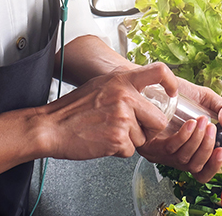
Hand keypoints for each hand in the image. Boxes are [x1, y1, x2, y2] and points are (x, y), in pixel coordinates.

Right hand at [36, 62, 178, 159]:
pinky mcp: (118, 139)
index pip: (159, 71)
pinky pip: (131, 151)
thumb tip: (144, 90)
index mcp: (122, 80)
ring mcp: (123, 118)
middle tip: (132, 130)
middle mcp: (126, 96)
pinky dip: (119, 150)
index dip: (171, 83)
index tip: (171, 94)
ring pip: (144, 139)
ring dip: (130, 141)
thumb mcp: (101, 85)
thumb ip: (124, 86)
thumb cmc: (73, 109)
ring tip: (108, 133)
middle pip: (160, 120)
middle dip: (149, 130)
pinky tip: (103, 141)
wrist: (50, 127)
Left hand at [137, 79, 221, 182]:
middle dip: (206, 147)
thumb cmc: (186, 94)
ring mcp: (161, 153)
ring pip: (183, 158)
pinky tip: (190, 124)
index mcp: (190, 153)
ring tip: (203, 121)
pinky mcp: (150, 144)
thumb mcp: (211, 101)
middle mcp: (175, 157)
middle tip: (211, 127)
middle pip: (194, 167)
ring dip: (197, 141)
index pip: (201, 175)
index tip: (221, 151)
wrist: (163, 82)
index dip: (213, 167)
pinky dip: (183, 137)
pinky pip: (170, 148)